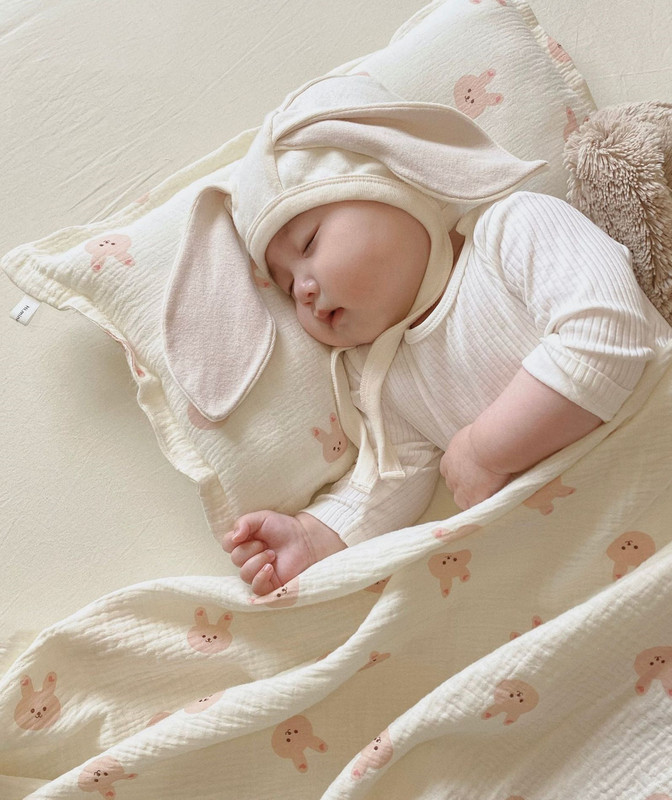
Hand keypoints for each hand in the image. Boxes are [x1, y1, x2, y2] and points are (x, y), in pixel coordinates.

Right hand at [221, 511, 344, 594]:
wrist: (305, 539)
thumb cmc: (284, 528)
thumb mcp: (262, 517)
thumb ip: (244, 522)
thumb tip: (234, 537)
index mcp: (244, 542)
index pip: (227, 544)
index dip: (234, 540)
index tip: (248, 534)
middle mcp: (248, 559)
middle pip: (235, 558)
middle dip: (250, 549)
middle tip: (266, 544)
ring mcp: (257, 573)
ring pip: (244, 574)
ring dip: (258, 561)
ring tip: (273, 554)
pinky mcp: (268, 586)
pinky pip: (255, 588)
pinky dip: (260, 577)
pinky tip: (270, 568)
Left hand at [440, 425, 511, 510]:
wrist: (490, 445)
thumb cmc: (485, 434)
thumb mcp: (471, 436)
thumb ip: (470, 445)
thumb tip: (480, 442)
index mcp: (448, 460)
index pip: (449, 472)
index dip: (461, 473)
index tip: (472, 472)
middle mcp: (450, 476)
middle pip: (455, 487)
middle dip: (466, 487)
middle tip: (484, 482)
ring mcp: (460, 490)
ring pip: (464, 500)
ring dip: (475, 498)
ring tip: (491, 493)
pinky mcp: (473, 501)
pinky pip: (477, 508)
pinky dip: (485, 506)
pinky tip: (496, 501)